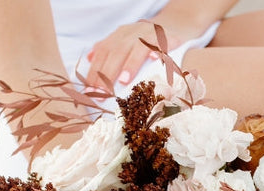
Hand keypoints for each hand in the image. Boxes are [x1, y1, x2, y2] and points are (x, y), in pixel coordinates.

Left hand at [83, 15, 208, 89]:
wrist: (174, 25)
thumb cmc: (146, 40)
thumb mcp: (126, 41)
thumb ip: (108, 48)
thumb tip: (88, 58)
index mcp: (120, 35)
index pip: (103, 52)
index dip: (95, 70)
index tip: (90, 90)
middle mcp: (133, 32)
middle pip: (116, 51)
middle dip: (107, 72)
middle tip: (103, 92)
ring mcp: (150, 34)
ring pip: (137, 47)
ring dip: (130, 64)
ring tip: (123, 81)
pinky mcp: (167, 38)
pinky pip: (162, 44)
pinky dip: (157, 50)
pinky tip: (154, 58)